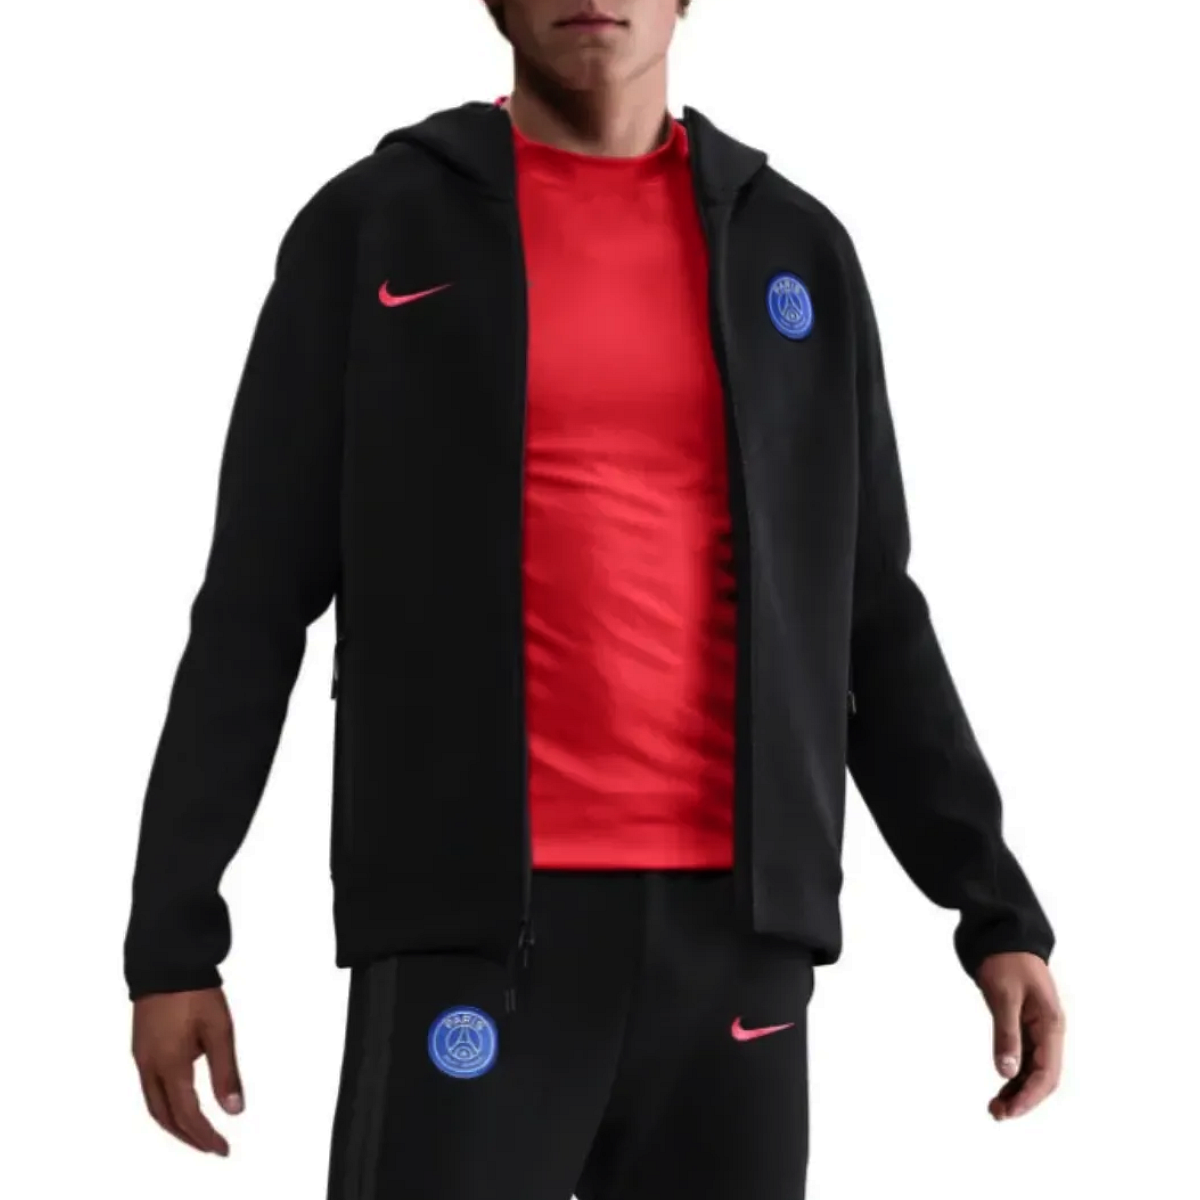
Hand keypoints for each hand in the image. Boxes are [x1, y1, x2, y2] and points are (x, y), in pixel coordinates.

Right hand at [132, 988, 243, 1154]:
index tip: (223, 1147)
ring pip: (154, 1106)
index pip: (188, 1114)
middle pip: (166, 1117)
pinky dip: (165, 1106)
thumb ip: (226, 1072)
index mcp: (171, 1064)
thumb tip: (234, 1109)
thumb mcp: (219, 1030)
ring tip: (197, 1133)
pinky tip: (180, 1102)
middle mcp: (150, 1067)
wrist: (166, 961)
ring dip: (175, 1125)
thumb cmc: (195, 992)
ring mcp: (141, 1058)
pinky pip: (149, 1090)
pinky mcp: (140, 1048)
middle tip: (212, 1146)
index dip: (205, 1135)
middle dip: (189, 1137)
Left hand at [977, 952, 1064, 1120]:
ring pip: (1033, 1069)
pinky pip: (1024, 1057)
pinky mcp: (1025, 1024)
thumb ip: (1006, 1033)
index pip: (1046, 1073)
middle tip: (997, 1114)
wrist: (1005, 932)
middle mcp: (1049, 1031)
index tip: (1009, 1111)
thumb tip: (1007, 1072)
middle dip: (1023, 1099)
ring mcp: (1038, 1028)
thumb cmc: (1006, 959)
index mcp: (1050, 1025)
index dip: (1029, 1096)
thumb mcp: (1003, 995)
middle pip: (1043, 1076)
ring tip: (995, 1107)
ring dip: (1018, 1089)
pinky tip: (1002, 1086)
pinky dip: (1014, 1073)